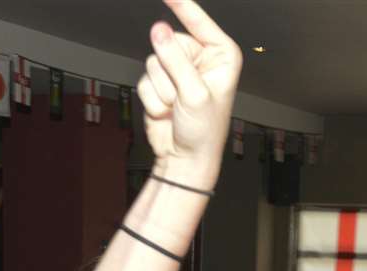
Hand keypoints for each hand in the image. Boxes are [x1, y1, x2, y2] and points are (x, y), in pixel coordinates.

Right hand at [137, 0, 241, 185]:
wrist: (185, 159)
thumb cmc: (203, 131)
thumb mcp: (194, 93)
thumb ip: (175, 60)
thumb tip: (158, 29)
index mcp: (221, 55)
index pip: (200, 22)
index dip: (182, 5)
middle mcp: (200, 58)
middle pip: (168, 43)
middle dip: (170, 72)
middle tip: (182, 96)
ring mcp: (178, 69)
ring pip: (153, 61)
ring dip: (161, 89)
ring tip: (176, 107)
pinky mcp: (160, 82)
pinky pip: (144, 79)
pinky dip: (152, 98)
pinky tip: (166, 112)